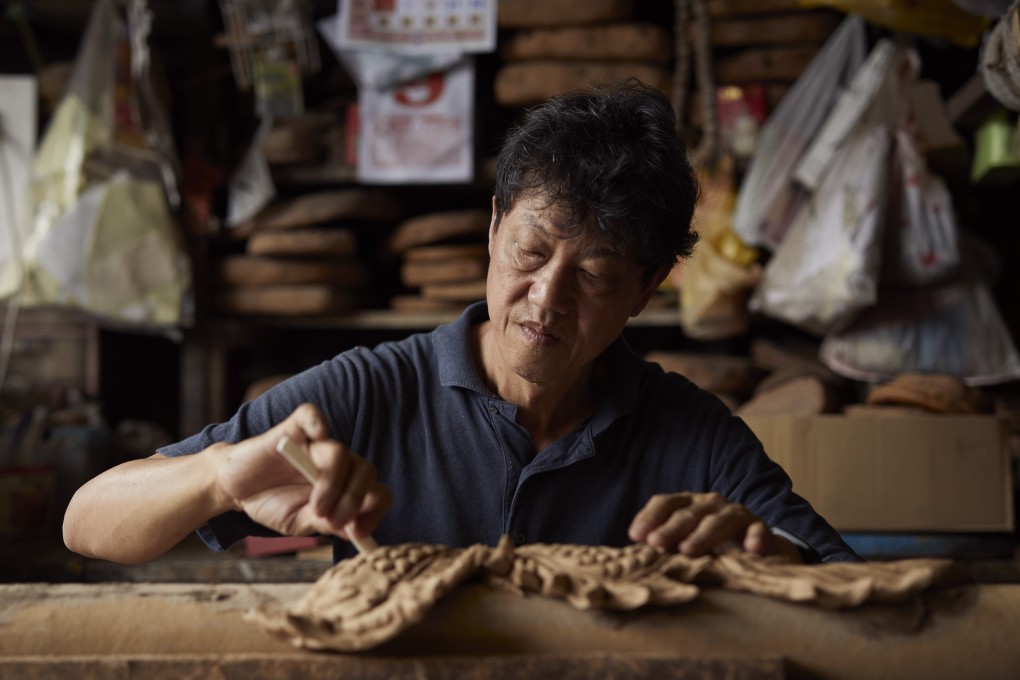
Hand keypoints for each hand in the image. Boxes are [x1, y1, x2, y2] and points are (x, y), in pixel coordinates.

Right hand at [212, 403, 390, 542]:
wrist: (235, 488)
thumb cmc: (272, 502)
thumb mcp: (299, 522)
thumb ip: (326, 524)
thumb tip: (353, 531)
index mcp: (346, 485)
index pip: (377, 492)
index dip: (375, 511)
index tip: (359, 534)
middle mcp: (337, 463)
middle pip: (365, 471)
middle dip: (354, 500)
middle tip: (331, 522)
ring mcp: (315, 444)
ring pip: (341, 453)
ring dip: (333, 484)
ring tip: (315, 507)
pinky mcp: (293, 429)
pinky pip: (311, 415)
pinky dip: (317, 423)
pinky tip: (317, 436)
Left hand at [628, 492, 799, 560]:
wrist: (752, 548)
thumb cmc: (709, 545)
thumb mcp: (683, 541)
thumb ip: (663, 544)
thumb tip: (634, 555)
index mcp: (686, 504)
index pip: (664, 503)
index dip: (649, 517)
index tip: (635, 536)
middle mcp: (709, 503)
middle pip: (686, 514)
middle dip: (670, 529)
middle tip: (656, 544)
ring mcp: (734, 513)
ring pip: (717, 521)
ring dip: (702, 536)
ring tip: (688, 551)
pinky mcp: (758, 526)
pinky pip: (757, 530)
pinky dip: (755, 538)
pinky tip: (751, 550)